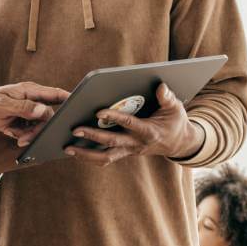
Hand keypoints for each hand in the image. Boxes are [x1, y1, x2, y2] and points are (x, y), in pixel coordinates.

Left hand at [0, 81, 68, 144]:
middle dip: (40, 128)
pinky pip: (33, 131)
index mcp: (30, 91)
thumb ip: (23, 107)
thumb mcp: (3, 105)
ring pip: (42, 126)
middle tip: (26, 137)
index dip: (68, 99)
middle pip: (49, 115)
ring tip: (19, 139)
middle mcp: (33, 100)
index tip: (78, 106)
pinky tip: (17, 137)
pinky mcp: (27, 121)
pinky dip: (27, 136)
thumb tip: (43, 109)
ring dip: (32, 134)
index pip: (54, 93)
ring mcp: (31, 111)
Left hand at [64, 83, 204, 166]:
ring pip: (105, 157)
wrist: (179, 144)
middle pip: (112, 142)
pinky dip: (89, 157)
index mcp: (148, 131)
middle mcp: (137, 143)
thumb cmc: (175, 122)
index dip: (114, 117)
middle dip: (92, 137)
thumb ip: (167, 98)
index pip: (129, 123)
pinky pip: (105, 158)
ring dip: (85, 154)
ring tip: (67, 148)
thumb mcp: (175, 109)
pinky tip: (74, 152)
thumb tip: (161, 87)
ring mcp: (129, 150)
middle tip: (74, 130)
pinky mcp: (124, 153)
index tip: (98, 112)